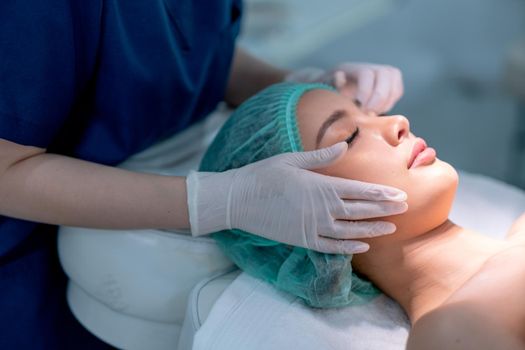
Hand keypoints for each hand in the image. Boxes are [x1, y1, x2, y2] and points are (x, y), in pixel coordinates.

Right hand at [187, 142, 407, 253]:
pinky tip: (362, 246)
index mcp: (321, 187)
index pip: (360, 191)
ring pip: (351, 231)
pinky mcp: (303, 240)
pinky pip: (332, 246)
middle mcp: (322, 210)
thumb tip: (344, 146)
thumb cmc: (264, 175)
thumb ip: (321, 157)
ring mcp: (313, 228)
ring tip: (391, 229)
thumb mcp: (292, 159)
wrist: (239, 200)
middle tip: (404, 208)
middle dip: (384, 209)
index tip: (400, 195)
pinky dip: (349, 247)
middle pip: (361, 211)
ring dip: (373, 230)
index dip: (382, 194)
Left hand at [285, 63, 403, 113]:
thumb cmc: (327, 91)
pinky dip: (391, 102)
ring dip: (387, 101)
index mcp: (352, 68)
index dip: (367, 91)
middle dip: (380, 97)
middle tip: (370, 114)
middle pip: (386, 74)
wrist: (333, 88)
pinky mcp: (390, 82)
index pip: (367, 73)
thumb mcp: (324, 88)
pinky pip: (398, 91)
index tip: (362, 108)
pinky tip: (378, 111)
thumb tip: (340, 76)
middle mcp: (370, 67)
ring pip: (394, 82)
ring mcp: (382, 73)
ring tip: (373, 113)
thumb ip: (332, 84)